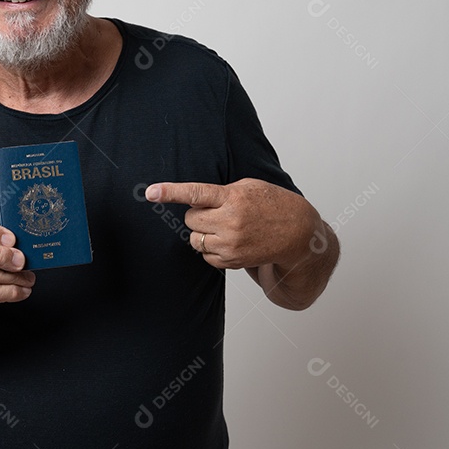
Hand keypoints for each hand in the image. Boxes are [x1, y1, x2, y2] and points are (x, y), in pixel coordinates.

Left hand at [145, 178, 318, 269]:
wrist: (298, 234)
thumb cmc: (273, 204)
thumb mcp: (248, 187)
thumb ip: (220, 192)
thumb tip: (192, 201)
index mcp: (233, 198)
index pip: (196, 193)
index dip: (170, 192)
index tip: (150, 192)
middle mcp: (230, 221)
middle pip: (190, 219)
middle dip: (197, 215)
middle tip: (216, 212)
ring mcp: (231, 244)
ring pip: (195, 239)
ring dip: (203, 232)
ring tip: (225, 227)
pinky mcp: (232, 261)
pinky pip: (204, 255)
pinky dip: (211, 248)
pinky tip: (230, 241)